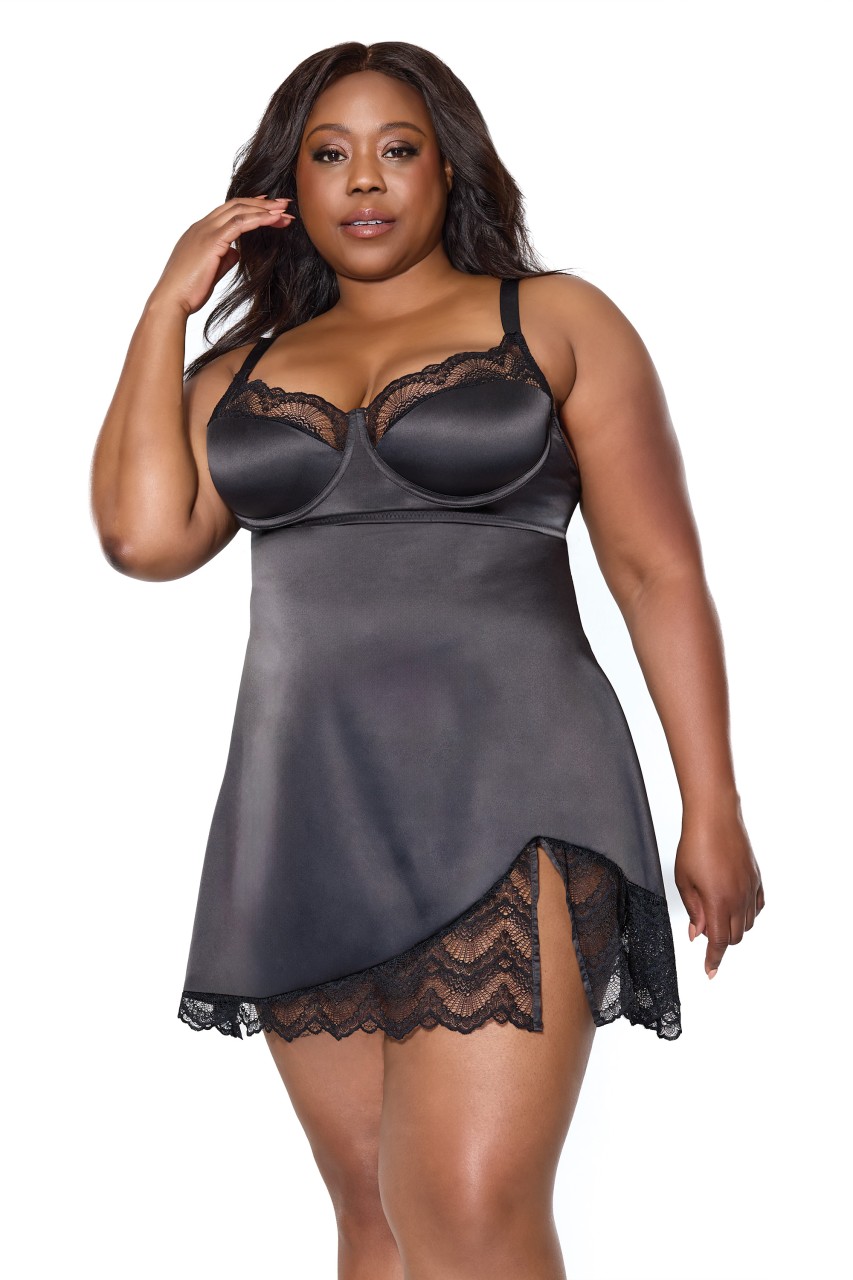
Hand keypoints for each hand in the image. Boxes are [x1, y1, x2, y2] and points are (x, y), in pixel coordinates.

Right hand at [148, 195, 295, 316]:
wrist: (172, 299)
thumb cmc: (188, 290)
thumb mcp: (211, 270)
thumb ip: (224, 257)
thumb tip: (236, 252)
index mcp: (200, 231)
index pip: (228, 210)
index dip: (250, 205)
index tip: (268, 205)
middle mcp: (202, 226)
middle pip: (236, 204)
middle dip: (262, 203)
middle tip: (284, 203)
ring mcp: (206, 231)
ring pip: (239, 210)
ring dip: (265, 209)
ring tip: (285, 210)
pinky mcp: (212, 241)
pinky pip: (239, 223)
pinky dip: (259, 219)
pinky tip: (274, 219)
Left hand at [674, 804, 764, 978]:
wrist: (715, 817)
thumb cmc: (695, 844)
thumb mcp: (684, 880)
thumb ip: (693, 911)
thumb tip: (697, 934)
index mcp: (718, 902)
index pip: (718, 942)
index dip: (713, 960)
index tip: (710, 972)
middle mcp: (739, 898)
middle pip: (734, 937)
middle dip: (719, 942)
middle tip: (703, 930)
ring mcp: (751, 888)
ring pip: (746, 924)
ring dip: (732, 928)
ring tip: (715, 914)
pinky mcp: (757, 878)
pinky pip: (757, 907)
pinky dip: (747, 914)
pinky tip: (735, 907)